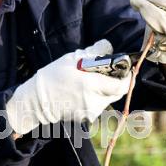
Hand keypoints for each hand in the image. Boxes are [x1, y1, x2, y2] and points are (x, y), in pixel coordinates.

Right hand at [6, 40, 130, 134]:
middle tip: (111, 75)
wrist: (37, 101)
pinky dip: (97, 99)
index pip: (121, 86)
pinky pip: (99, 106)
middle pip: (117, 94)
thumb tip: (109, 47)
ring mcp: (91, 112)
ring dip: (106, 91)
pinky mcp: (87, 118)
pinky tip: (85, 93)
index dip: (128, 80)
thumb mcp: (72, 59)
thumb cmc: (53, 77)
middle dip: (117, 84)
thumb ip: (93, 52)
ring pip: (108, 100)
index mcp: (91, 85)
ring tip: (92, 83)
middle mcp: (94, 101)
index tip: (128, 72)